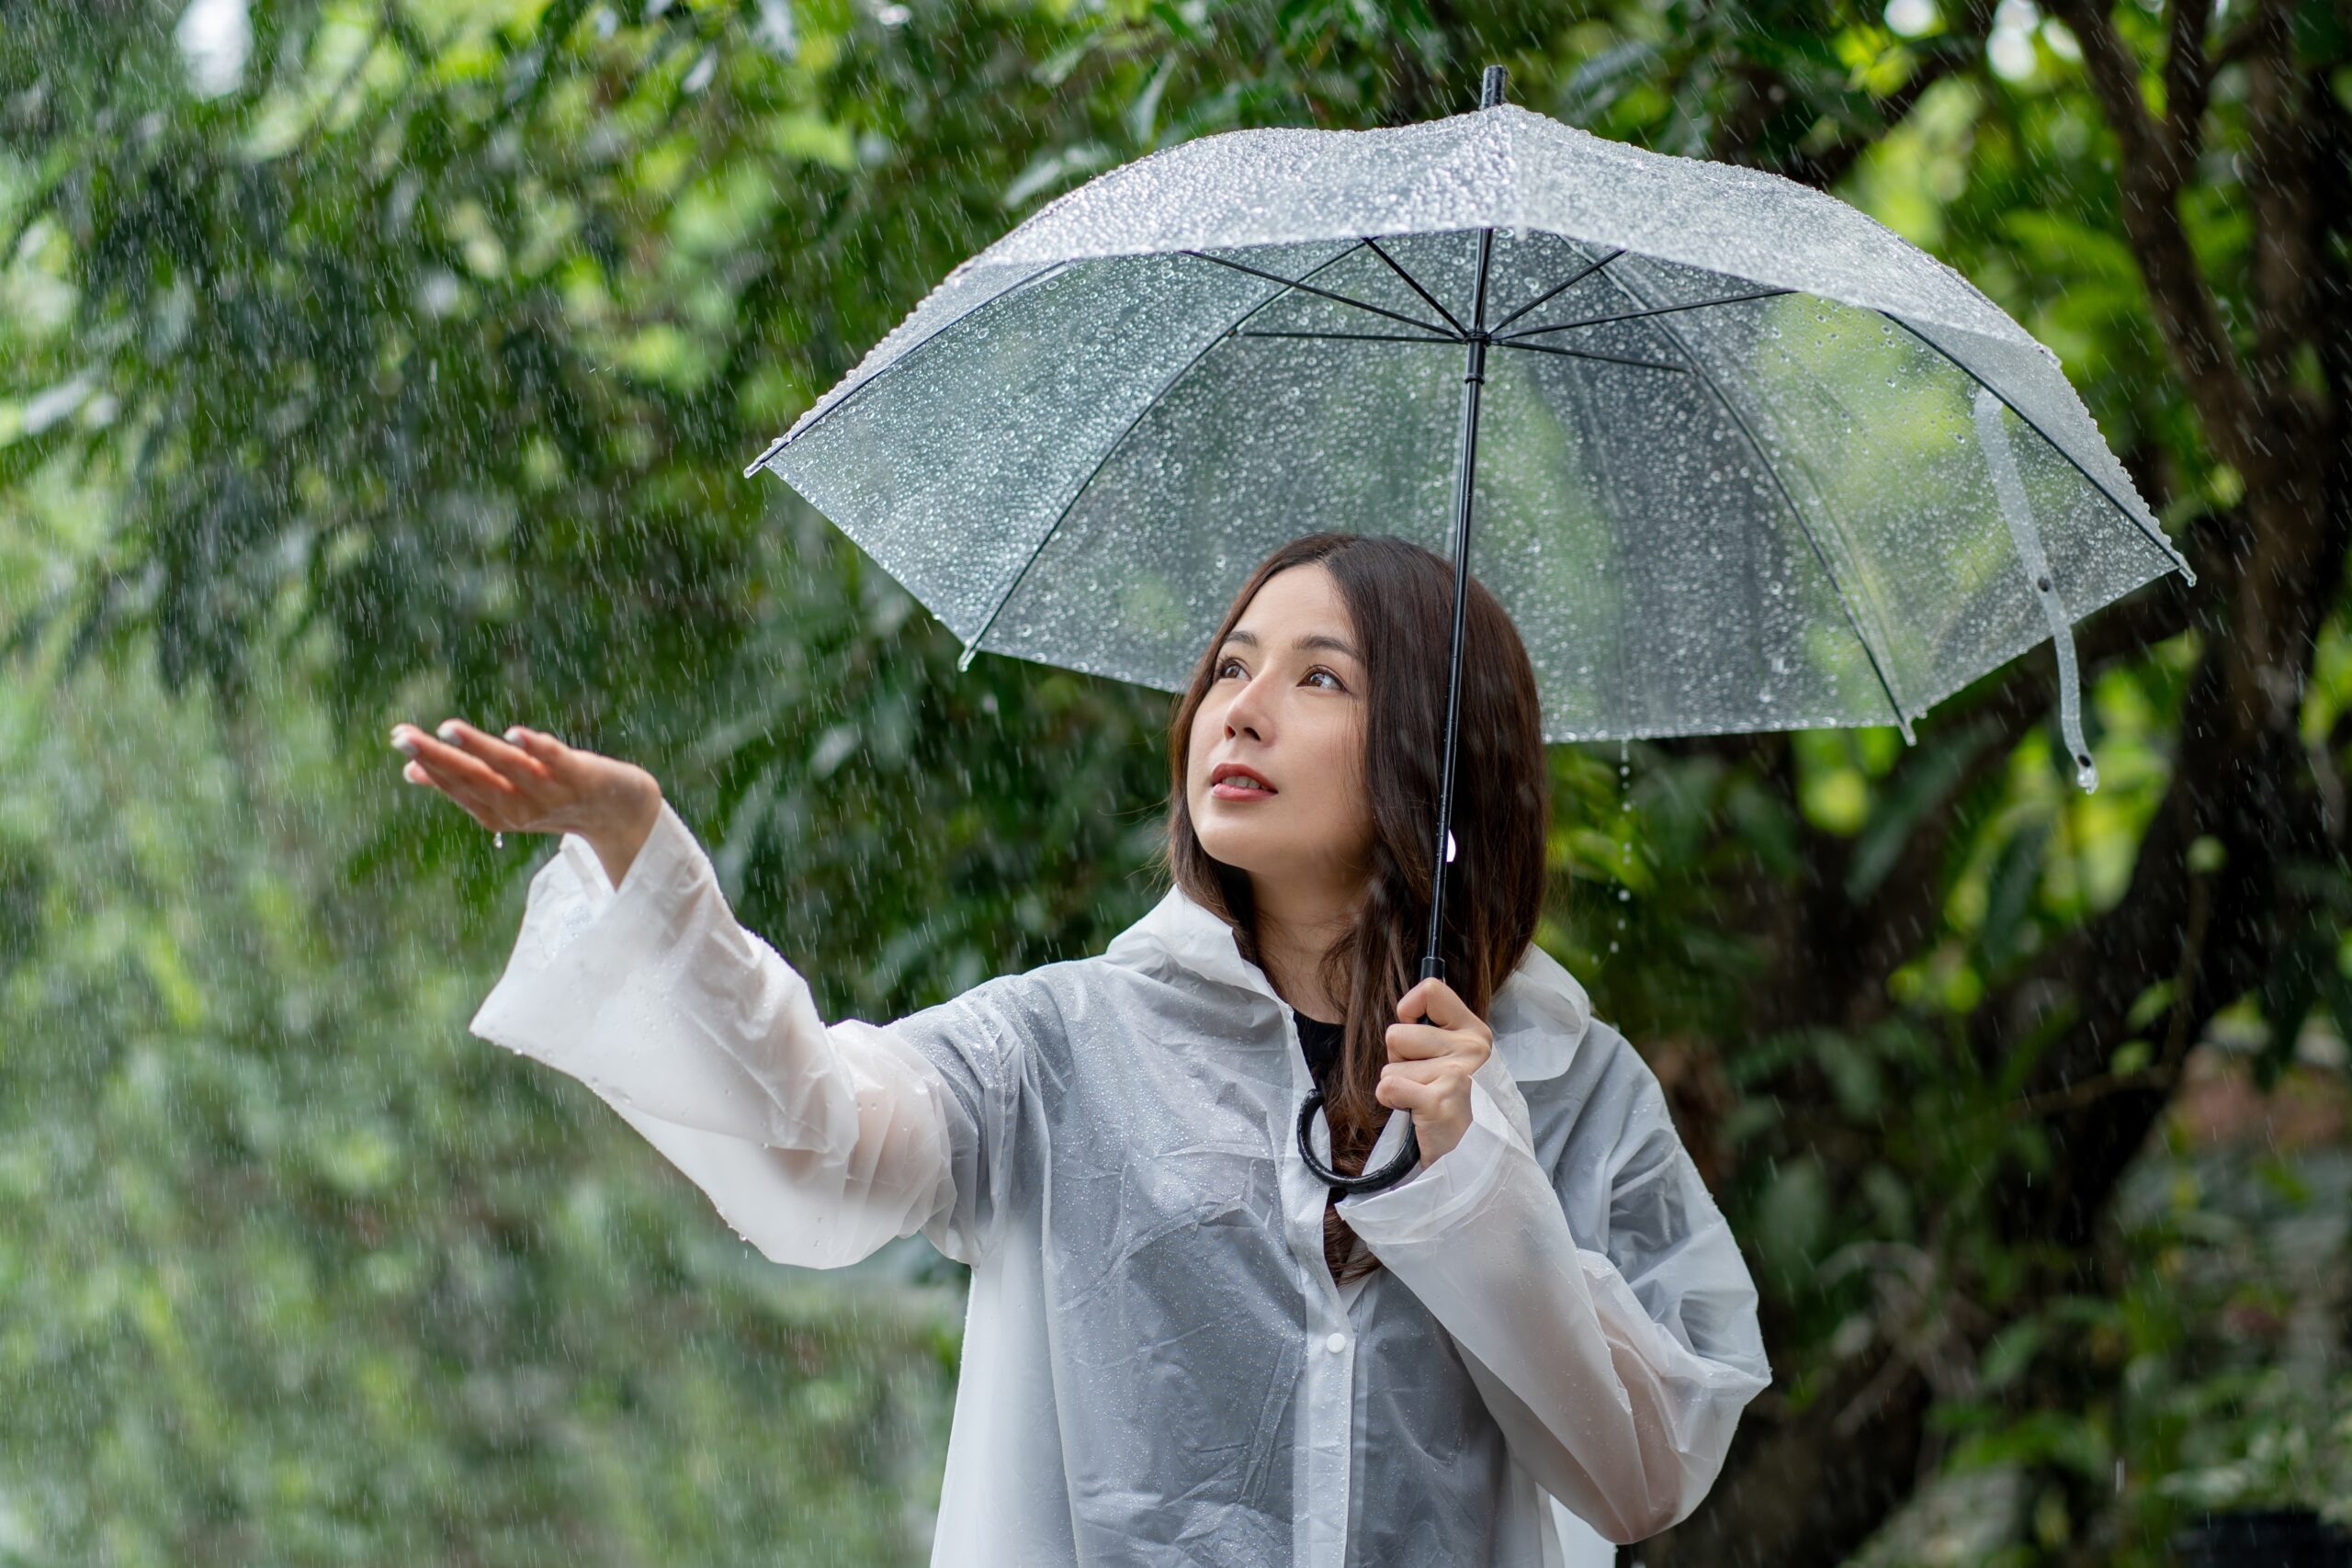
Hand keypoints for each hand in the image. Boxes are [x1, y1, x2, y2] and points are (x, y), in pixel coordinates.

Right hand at [388, 719, 660, 849]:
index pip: (458, 787)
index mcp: (500, 813)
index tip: (398, 739)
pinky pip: (557, 761)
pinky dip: (537, 749)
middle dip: (438, 758)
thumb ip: (465, 784)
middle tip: (403, 737)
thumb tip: (410, 772)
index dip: (428, 765)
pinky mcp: (582, 777)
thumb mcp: (508, 796)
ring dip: (480, 749)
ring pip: (511, 769)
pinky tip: (516, 733)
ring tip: (449, 729)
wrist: (623, 813)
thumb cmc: (556, 797)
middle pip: (475, 780)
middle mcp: (523, 808)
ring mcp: (552, 793)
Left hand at [1377, 976, 1494, 1166]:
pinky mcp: (1438, 1101)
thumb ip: (1439, 1034)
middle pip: (1396, 1034)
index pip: (1431, 990)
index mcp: (1475, 1033)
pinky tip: (1415, 1112)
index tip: (1411, 1030)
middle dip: (1399, 1060)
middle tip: (1424, 1082)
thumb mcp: (1461, 1062)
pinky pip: (1388, 1086)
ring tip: (1424, 1101)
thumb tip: (1406, 1011)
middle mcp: (1471, 1049)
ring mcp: (1456, 1074)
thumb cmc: (1460, 1107)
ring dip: (1398, 1086)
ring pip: (1389, 1066)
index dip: (1408, 1009)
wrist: (1477, 1160)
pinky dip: (1392, 1102)